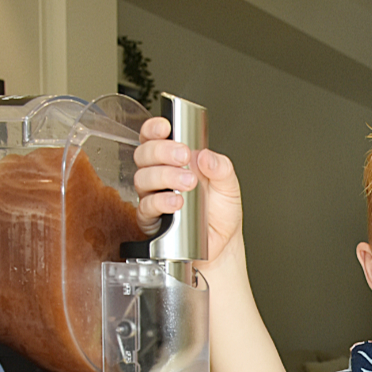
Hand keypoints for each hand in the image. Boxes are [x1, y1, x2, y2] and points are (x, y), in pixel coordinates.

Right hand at [132, 116, 243, 261]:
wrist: (224, 243)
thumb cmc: (221, 213)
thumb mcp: (229, 185)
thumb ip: (221, 168)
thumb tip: (206, 156)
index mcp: (175, 162)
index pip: (155, 138)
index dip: (154, 129)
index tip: (165, 127)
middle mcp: (160, 176)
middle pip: (144, 154)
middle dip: (162, 151)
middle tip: (183, 156)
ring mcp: (153, 196)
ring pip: (143, 178)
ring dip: (164, 176)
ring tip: (188, 182)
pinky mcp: (151, 219)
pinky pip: (146, 206)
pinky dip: (161, 202)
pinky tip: (177, 201)